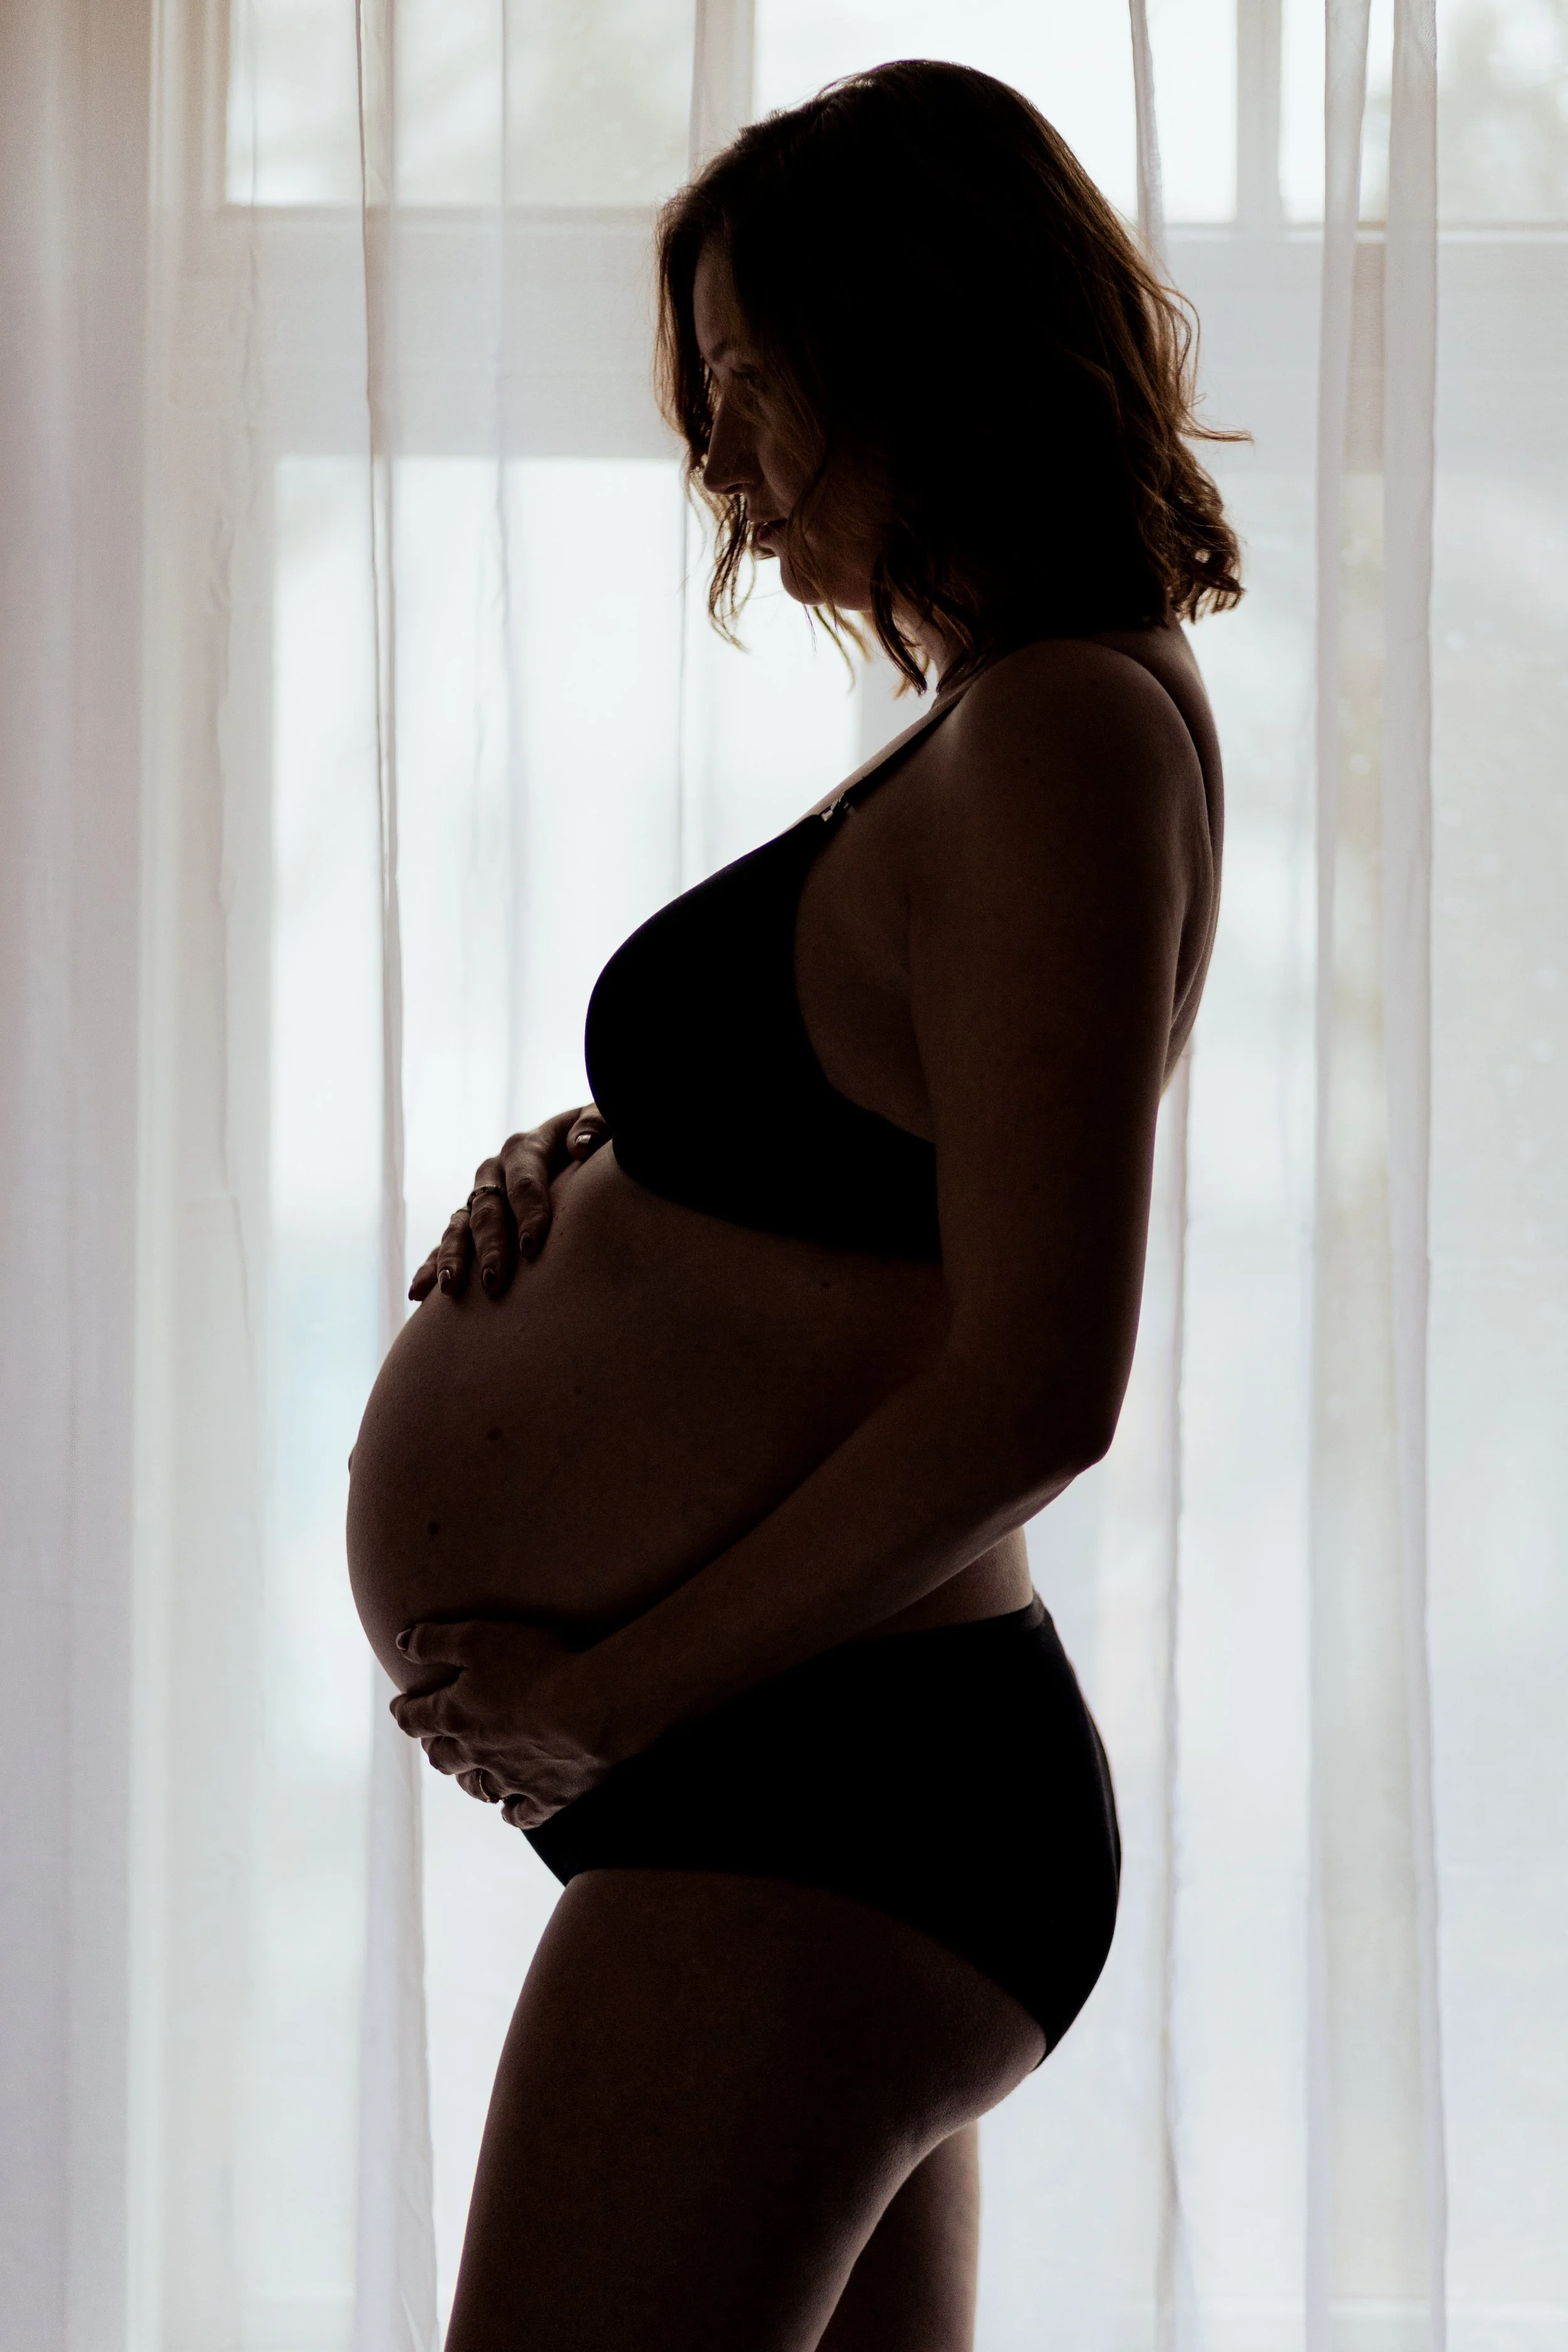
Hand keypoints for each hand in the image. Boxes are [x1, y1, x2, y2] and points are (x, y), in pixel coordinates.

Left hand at [387, 1621, 613, 1829]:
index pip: (416, 1718)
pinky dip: (512, 1812)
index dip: (405, 1710)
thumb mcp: (478, 1637)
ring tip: (467, 1775)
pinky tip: (508, 1809)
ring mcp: (512, 1778)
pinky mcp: (547, 1796)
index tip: (400, 1705)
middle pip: (444, 1757)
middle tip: (432, 1739)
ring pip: (477, 1787)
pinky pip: (522, 1813)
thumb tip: (400, 1643)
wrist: (592, 1708)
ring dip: (467, 1780)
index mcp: (455, 1715)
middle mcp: (477, 1753)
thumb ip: (435, 1640)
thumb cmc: (536, 1665)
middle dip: (434, 1746)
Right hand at [407, 1105, 610, 1303]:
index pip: (525, 1181)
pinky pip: (448, 1243)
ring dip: (453, 1257)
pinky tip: (418, 1293)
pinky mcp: (472, 1220)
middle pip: (489, 1210)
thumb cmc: (602, 1140)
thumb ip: (597, 1125)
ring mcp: (481, 1196)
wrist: (585, 1148)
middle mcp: (496, 1171)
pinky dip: (431, 1266)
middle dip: (490, 1246)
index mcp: (526, 1147)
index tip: (532, 1246)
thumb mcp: (607, 1121)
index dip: (528, 1212)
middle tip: (495, 1281)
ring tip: (450, 1289)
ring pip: (461, 1227)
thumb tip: (581, 1145)